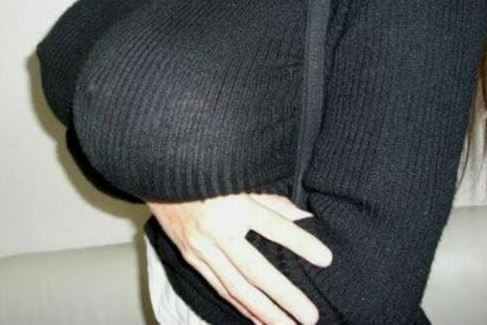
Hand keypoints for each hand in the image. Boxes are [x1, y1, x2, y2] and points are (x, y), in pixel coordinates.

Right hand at [147, 192, 332, 324]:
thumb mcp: (240, 180)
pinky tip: (257, 319)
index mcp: (234, 204)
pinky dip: (239, 305)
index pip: (273, 226)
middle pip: (255, 269)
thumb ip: (273, 201)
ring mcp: (201, 248)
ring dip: (263, 310)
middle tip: (310, 316)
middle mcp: (218, 230)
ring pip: (236, 287)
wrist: (160, 176)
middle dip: (284, 295)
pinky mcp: (191, 258)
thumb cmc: (206, 176)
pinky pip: (218, 286)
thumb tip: (305, 217)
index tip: (326, 259)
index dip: (300, 243)